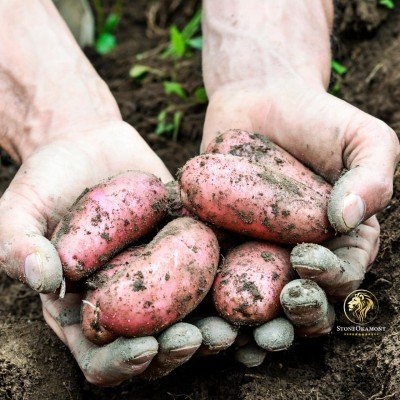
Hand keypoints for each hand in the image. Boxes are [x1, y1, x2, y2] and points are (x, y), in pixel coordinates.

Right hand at [0, 1, 233, 384]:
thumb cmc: (48, 178)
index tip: (147, 349)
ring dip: (218, 326)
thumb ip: (19, 244)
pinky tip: (260, 284)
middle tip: (207, 339)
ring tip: (241, 324)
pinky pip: (213, 270)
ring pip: (193, 314)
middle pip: (157, 343)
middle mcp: (127, 299)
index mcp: (83, 307)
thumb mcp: (21, 208)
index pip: (101, 354)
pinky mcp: (189, 247)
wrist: (87, 142)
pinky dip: (235, 282)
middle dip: (182, 348)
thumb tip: (43, 279)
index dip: (122, 362)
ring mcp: (162, 275)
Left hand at [195, 0, 399, 363]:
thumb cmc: (318, 118)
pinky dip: (204, 295)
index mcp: (339, 241)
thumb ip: (372, 177)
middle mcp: (298, 253)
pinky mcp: (220, 239)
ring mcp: (256, 249)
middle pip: (299, 301)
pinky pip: (213, 271)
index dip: (328, 280)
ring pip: (254, 299)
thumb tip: (349, 218)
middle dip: (289, 317)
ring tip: (231, 333)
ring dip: (244, 324)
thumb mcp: (363, 138)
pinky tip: (193, 310)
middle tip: (274, 317)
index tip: (305, 263)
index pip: (340, 275)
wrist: (261, 98)